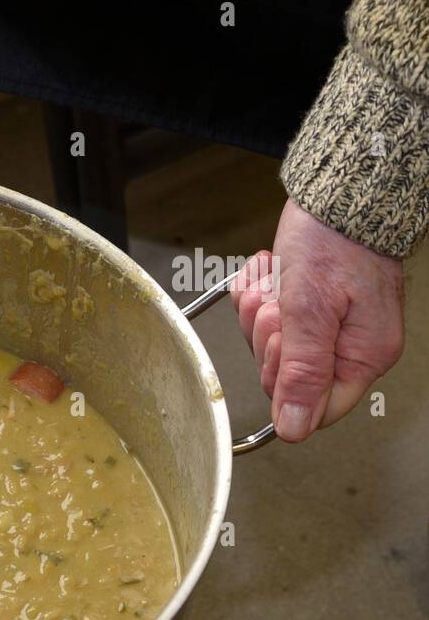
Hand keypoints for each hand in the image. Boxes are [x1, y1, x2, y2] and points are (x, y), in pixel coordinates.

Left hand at [230, 199, 403, 441]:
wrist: (337, 191)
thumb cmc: (333, 241)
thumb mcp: (311, 310)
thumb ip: (302, 371)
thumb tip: (295, 428)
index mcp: (362, 356)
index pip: (315, 410)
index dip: (285, 383)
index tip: (281, 345)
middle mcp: (348, 347)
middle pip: (284, 376)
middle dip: (268, 338)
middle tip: (280, 306)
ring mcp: (325, 326)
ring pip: (267, 345)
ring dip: (260, 310)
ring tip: (277, 282)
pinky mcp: (303, 306)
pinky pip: (263, 316)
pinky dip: (257, 293)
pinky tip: (270, 273)